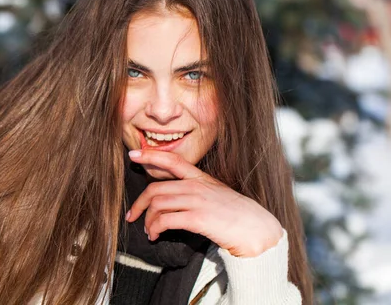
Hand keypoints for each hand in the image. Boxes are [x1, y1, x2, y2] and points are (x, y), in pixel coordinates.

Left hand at [126, 149, 283, 257]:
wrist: (257, 230)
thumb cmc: (237, 215)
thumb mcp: (216, 194)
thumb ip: (196, 191)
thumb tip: (174, 198)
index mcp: (200, 178)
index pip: (172, 160)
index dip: (150, 155)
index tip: (133, 155)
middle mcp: (196, 186)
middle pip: (155, 189)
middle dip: (139, 203)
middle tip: (132, 216)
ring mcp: (197, 201)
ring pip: (157, 205)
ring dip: (147, 220)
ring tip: (149, 232)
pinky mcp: (198, 218)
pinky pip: (165, 220)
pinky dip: (155, 229)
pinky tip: (156, 236)